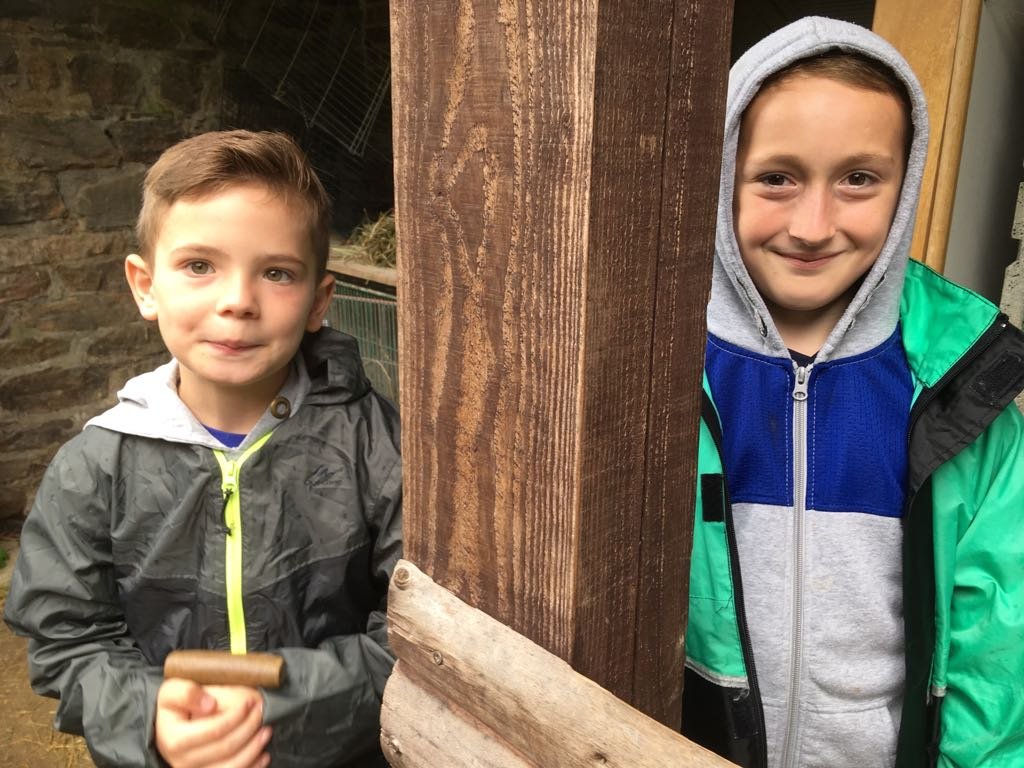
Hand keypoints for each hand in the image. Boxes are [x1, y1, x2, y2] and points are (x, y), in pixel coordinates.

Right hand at [155, 678, 271, 767]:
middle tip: (260, 712)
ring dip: (254, 748)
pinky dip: (253, 766)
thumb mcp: (172, 692)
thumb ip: (186, 692)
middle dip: (249, 728)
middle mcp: (183, 761)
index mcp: (174, 740)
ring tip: (265, 731)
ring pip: (232, 766)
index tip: (249, 702)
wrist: (169, 727)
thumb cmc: (175, 707)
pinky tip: (262, 753)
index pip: (213, 730)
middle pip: (226, 748)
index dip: (235, 716)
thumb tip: (209, 704)